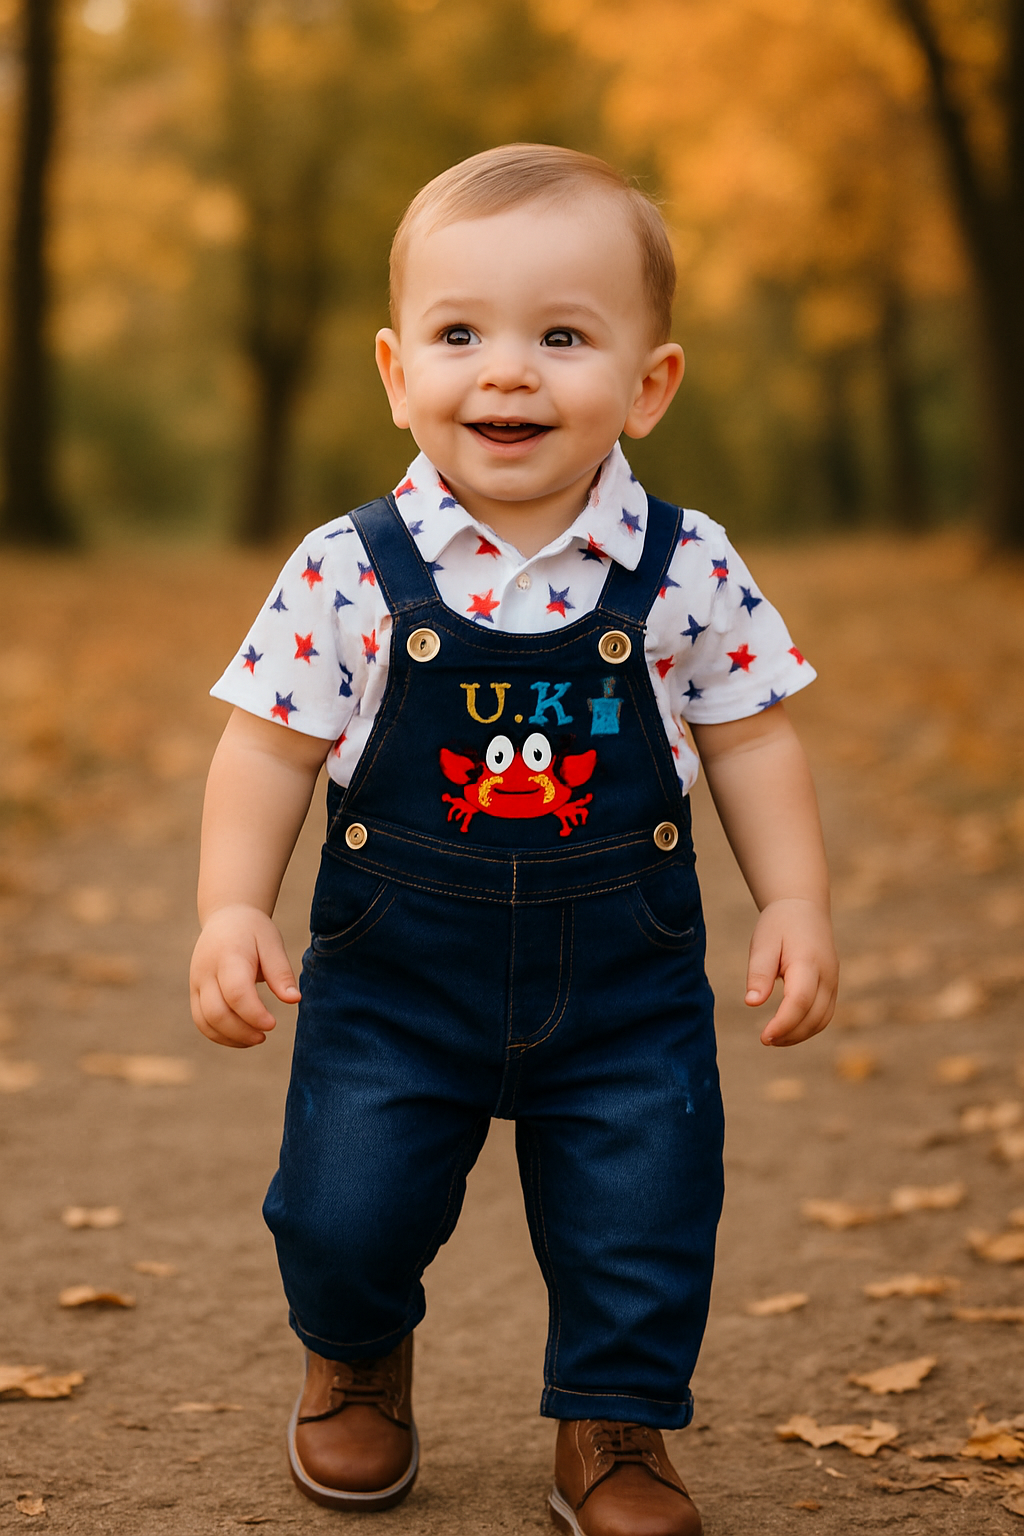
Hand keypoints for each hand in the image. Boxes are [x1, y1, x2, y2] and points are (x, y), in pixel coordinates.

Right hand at [190, 905, 300, 1047]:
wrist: (227, 917)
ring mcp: (196, 982)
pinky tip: (242, 1037)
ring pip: (205, 1021)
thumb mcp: (272, 943)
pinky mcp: (194, 992)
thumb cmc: (254, 931)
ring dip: (231, 1037)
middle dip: (242, 1031)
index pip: (235, 993)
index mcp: (228, 955)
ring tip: (257, 1038)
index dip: (253, 1014)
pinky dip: (219, 1035)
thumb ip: (281, 973)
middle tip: (265, 1034)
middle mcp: (206, 971)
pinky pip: (201, 1021)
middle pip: (217, 1012)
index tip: (273, 1024)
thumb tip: (294, 1000)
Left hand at [744, 898, 837, 1045]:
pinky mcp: (832, 986)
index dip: (783, 1024)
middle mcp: (827, 974)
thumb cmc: (779, 925)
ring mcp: (833, 981)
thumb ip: (759, 973)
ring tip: (773, 1039)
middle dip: (790, 1034)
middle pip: (814, 1016)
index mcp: (808, 961)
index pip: (800, 1001)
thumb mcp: (763, 943)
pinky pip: (825, 1014)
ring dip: (800, 1035)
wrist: (803, 907)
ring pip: (822, 1019)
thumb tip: (752, 1003)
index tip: (764, 1037)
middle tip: (764, 1040)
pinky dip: (808, 1027)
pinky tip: (787, 1030)